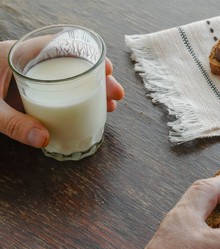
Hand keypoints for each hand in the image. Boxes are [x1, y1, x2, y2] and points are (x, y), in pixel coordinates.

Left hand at [0, 40, 123, 147]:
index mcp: (20, 54)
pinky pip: (60, 92)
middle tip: (115, 95)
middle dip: (98, 79)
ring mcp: (33, 79)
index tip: (107, 69)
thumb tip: (44, 140)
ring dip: (92, 91)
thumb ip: (13, 123)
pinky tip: (89, 110)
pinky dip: (77, 99)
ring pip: (70, 79)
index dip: (89, 56)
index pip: (61, 46)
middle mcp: (31, 63)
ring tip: (109, 105)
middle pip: (73, 65)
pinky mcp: (31, 93)